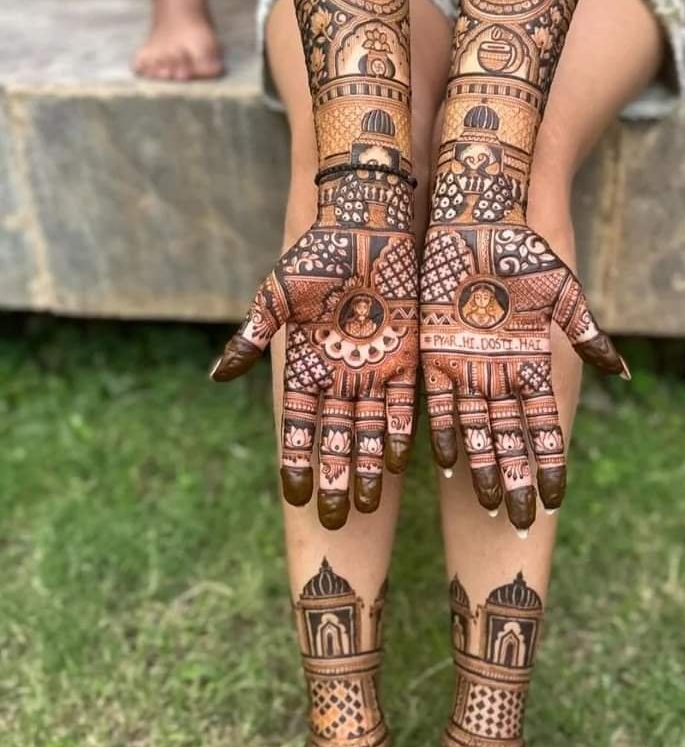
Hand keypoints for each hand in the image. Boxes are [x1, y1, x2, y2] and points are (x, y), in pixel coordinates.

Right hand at [211, 212, 417, 530]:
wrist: (368, 225)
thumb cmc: (317, 255)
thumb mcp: (277, 295)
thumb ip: (252, 336)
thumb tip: (216, 376)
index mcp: (306, 366)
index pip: (299, 426)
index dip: (296, 461)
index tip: (293, 496)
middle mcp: (340, 376)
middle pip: (335, 438)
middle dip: (333, 478)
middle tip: (332, 520)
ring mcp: (373, 369)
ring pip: (368, 431)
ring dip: (364, 467)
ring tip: (363, 507)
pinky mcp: (406, 356)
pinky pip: (404, 404)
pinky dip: (399, 433)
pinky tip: (394, 464)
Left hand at [420, 222, 627, 531]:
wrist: (477, 223)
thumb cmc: (525, 253)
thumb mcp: (562, 293)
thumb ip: (586, 333)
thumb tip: (621, 372)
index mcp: (532, 363)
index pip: (543, 426)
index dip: (549, 462)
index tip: (556, 499)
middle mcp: (500, 373)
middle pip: (509, 437)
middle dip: (515, 480)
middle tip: (520, 523)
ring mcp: (468, 365)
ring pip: (476, 428)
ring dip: (482, 466)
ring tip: (487, 505)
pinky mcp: (435, 351)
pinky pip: (438, 401)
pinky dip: (445, 430)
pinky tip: (448, 463)